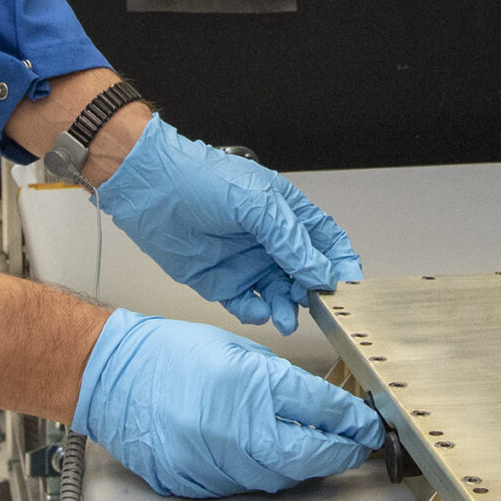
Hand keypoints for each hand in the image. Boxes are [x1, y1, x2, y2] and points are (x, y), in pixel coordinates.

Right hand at [73, 310, 382, 497]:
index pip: (319, 410)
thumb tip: (322, 406)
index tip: (369, 423)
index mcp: (245, 385)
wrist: (110, 377)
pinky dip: (265, 475)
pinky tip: (274, 462)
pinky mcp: (192, 484)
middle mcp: (230, 429)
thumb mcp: (237, 350)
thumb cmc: (166, 355)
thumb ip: (281, 382)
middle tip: (360, 446)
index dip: (352, 419)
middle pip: (308, 455)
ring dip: (307, 468)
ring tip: (323, 453)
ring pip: (279, 479)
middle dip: (342, 452)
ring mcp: (210, 463)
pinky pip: (244, 486)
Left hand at [92, 115, 359, 333]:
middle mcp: (271, 242)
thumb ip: (291, 241)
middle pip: (306, 275)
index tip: (348, 286)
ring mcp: (248, 264)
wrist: (151, 190)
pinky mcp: (223, 283)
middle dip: (313, 293)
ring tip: (285, 319)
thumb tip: (322, 273)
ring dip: (287, 309)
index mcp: (286, 214)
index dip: (340, 262)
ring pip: (280, 295)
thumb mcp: (257, 204)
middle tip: (312, 305)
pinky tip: (259, 311)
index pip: (326, 241)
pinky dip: (257, 313)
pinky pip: (248, 305)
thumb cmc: (203, 181)